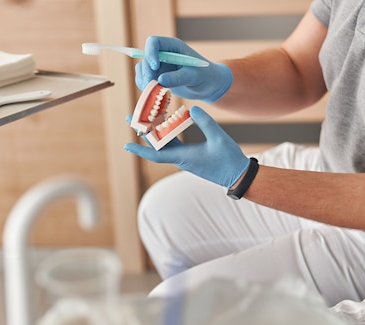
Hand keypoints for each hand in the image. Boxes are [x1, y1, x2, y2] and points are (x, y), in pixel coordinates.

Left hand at [124, 106, 249, 187]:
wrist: (238, 175)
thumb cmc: (229, 159)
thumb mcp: (219, 138)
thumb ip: (206, 122)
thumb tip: (192, 108)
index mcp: (184, 157)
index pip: (156, 154)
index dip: (140, 149)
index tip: (126, 144)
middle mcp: (180, 159)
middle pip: (155, 146)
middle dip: (142, 132)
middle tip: (131, 117)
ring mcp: (185, 158)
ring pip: (163, 144)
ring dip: (154, 131)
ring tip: (145, 116)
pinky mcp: (190, 157)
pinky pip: (173, 144)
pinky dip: (167, 133)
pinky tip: (165, 122)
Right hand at [135, 36, 232, 103]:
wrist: (208, 86)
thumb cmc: (205, 77)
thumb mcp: (194, 77)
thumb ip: (178, 78)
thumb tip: (160, 80)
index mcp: (173, 46)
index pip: (153, 42)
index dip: (150, 53)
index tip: (155, 68)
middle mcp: (163, 54)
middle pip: (145, 58)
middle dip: (146, 72)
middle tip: (151, 85)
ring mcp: (159, 66)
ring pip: (142, 69)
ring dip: (144, 80)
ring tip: (155, 92)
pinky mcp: (157, 77)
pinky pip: (144, 80)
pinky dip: (146, 87)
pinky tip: (155, 94)